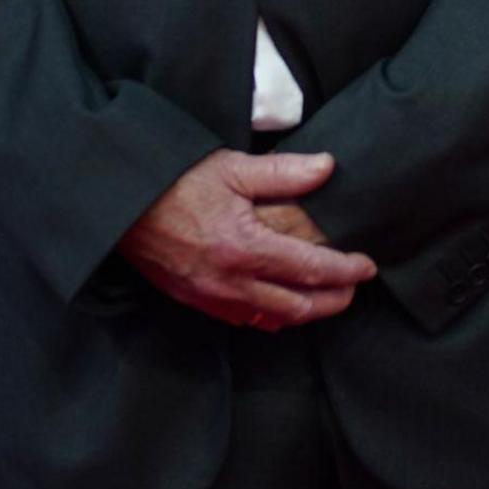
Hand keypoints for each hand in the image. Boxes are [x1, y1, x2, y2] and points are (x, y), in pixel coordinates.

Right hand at [114, 149, 377, 330]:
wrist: (120, 206)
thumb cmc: (175, 181)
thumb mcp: (232, 168)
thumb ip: (284, 172)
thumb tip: (328, 167)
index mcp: (245, 248)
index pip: (311, 269)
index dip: (345, 271)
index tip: (367, 267)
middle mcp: (231, 282)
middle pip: (298, 305)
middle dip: (333, 300)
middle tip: (355, 288)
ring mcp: (212, 297)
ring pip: (273, 319)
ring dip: (305, 312)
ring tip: (326, 299)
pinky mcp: (196, 300)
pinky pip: (244, 320)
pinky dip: (272, 318)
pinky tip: (281, 307)